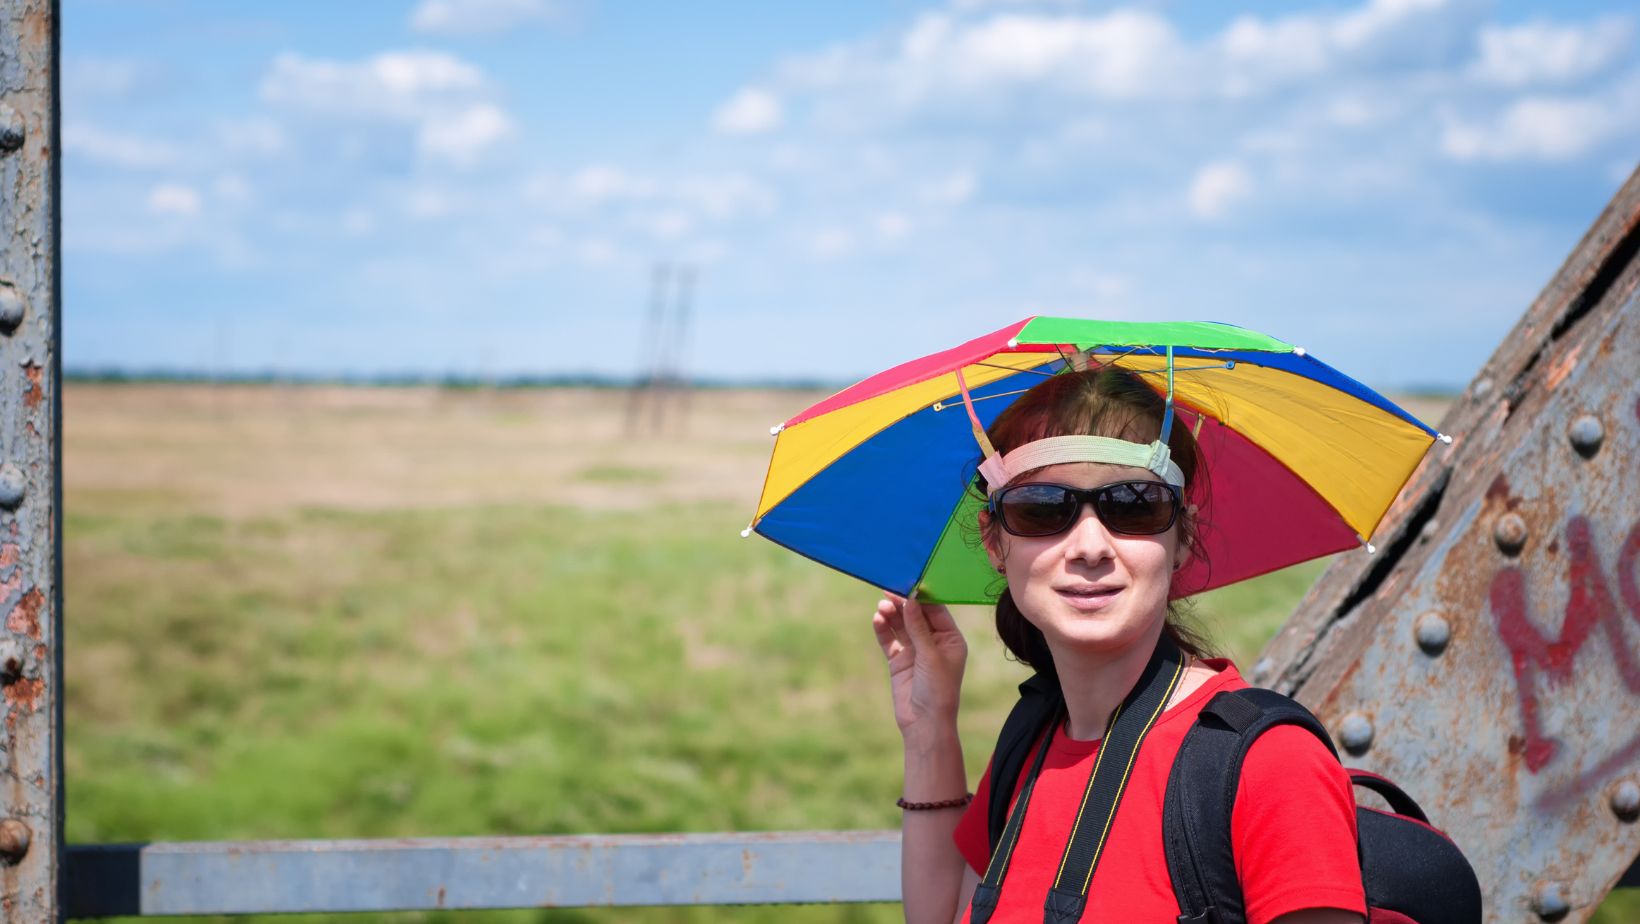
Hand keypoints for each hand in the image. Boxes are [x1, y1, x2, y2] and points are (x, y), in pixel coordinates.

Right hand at [872, 593, 967, 734]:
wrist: (924, 723)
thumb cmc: (937, 690)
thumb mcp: (930, 656)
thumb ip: (918, 628)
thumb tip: (910, 600)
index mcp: (950, 639)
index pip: (936, 611)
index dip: (921, 597)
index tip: (908, 583)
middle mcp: (933, 642)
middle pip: (916, 616)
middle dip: (903, 604)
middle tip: (888, 590)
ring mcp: (914, 651)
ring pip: (901, 626)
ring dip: (892, 615)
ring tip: (881, 606)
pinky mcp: (898, 660)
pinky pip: (889, 639)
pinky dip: (883, 629)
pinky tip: (877, 619)